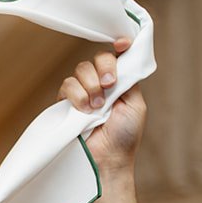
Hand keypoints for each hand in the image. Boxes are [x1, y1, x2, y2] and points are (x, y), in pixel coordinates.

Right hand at [59, 36, 145, 174]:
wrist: (107, 158)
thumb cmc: (125, 136)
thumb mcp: (135, 105)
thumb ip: (128, 81)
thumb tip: (119, 60)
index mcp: (120, 83)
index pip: (117, 56)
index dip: (119, 46)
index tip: (122, 44)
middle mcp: (100, 84)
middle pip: (97, 59)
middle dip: (103, 69)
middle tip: (108, 86)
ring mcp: (82, 93)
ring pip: (80, 71)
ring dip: (90, 86)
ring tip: (96, 107)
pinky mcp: (66, 103)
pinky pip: (67, 86)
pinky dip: (77, 95)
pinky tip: (84, 109)